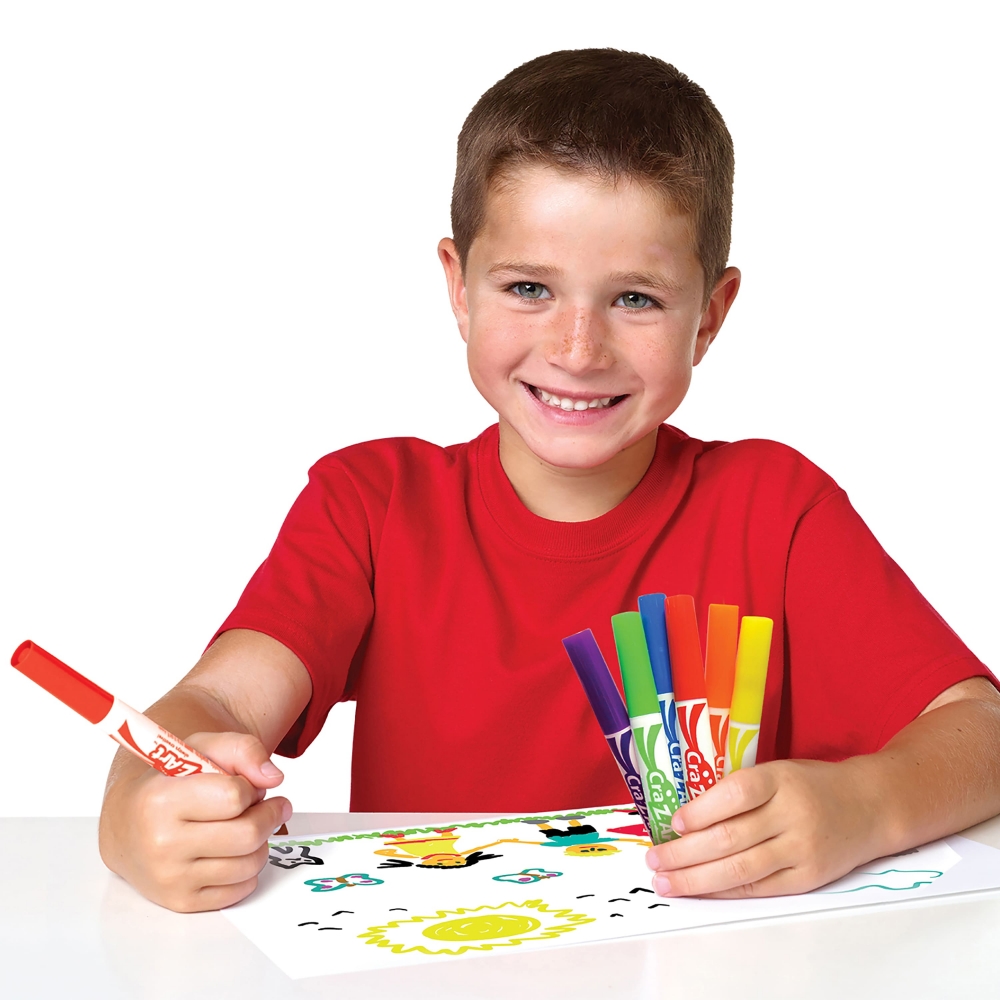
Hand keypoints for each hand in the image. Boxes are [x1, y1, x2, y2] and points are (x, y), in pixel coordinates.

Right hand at [99, 732, 291, 911]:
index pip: (234, 796)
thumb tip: (274, 777)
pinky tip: (236, 850)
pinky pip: (240, 890)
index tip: (246, 785)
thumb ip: (243, 750)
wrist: (128, 825)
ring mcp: (170, 878)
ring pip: (249, 864)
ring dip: (262, 841)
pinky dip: (249, 868)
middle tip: (268, 805)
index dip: (250, 788)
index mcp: (161, 800)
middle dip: (269, 815)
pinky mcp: (181, 901)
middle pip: (248, 834)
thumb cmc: (170, 782)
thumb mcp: (202, 748)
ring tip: (248, 825)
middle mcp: (162, 843)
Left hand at [645, 758, 881, 897]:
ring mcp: (802, 850)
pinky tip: (700, 891)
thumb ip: (740, 791)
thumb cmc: (812, 784)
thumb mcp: (778, 772)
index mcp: (780, 779)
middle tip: (653, 858)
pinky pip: (759, 888)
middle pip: (730, 838)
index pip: (735, 794)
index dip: (701, 810)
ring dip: (696, 879)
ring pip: (741, 869)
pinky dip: (725, 891)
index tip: (673, 822)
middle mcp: (792, 815)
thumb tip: (685, 815)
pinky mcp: (808, 878)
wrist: (871, 805)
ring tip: (665, 881)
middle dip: (685, 852)